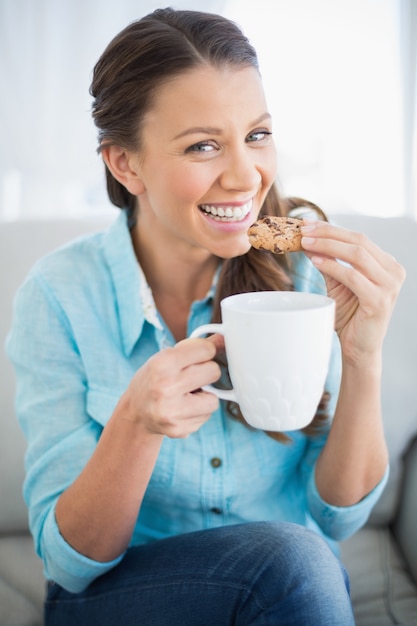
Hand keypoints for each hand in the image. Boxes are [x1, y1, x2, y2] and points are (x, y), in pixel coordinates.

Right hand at [124, 335, 221, 437]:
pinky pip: (206, 416)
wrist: (135, 412)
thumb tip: (224, 339)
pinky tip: (182, 408)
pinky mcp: (179, 429)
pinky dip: (198, 411)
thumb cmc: (154, 379)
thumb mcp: (167, 357)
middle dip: (206, 373)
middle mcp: (166, 387)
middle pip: (214, 372)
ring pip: (214, 399)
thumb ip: (196, 347)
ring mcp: (172, 411)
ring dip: (205, 396)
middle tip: (191, 377)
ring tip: (187, 395)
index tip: (198, 356)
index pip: (206, 350)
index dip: (205, 352)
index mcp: (162, 364)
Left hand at [301, 220, 405, 364]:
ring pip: (357, 255)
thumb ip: (330, 262)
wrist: (359, 349)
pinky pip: (353, 277)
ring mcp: (390, 286)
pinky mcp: (380, 301)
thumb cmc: (350, 316)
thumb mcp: (339, 283)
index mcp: (387, 264)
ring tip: (305, 243)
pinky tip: (315, 261)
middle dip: (328, 233)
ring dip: (327, 246)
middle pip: (358, 242)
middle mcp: (394, 271)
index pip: (358, 238)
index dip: (331, 229)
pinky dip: (332, 266)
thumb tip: (309, 239)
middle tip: (303, 231)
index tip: (307, 224)